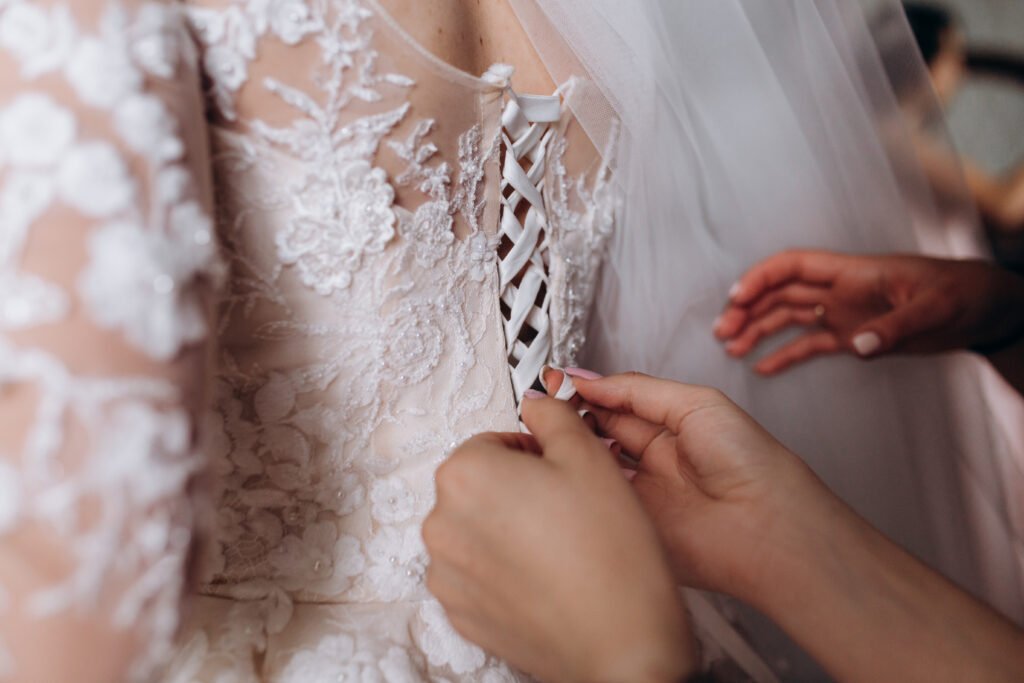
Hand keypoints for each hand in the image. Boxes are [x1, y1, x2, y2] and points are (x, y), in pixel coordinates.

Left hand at [423, 396, 694, 682]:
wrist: (623, 645)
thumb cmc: (610, 552)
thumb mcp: (589, 456)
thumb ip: (553, 415)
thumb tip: (536, 402)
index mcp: (465, 474)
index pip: (493, 442)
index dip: (534, 454)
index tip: (562, 475)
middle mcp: (441, 523)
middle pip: (479, 486)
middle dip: (517, 491)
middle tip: (566, 511)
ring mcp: (446, 575)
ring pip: (477, 531)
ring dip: (508, 531)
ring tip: (559, 550)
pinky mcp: (460, 614)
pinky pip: (477, 575)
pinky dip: (504, 572)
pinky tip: (546, 580)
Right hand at [569, 370, 834, 601]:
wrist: (767, 527)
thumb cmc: (750, 464)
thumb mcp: (695, 404)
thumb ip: (637, 390)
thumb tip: (590, 379)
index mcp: (672, 428)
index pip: (616, 405)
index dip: (586, 393)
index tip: (556, 384)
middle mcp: (654, 462)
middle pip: (599, 434)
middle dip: (571, 418)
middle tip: (544, 405)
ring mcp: (642, 496)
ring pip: (593, 469)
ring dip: (571, 451)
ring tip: (548, 432)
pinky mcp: (634, 528)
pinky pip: (597, 505)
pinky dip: (579, 489)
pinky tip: (566, 470)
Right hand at [714, 251, 1023, 374]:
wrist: (986, 310)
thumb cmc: (965, 294)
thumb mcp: (936, 308)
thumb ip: (896, 327)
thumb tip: (857, 346)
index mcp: (854, 272)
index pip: (794, 265)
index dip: (761, 277)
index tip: (737, 297)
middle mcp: (840, 291)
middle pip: (781, 293)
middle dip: (748, 308)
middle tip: (723, 331)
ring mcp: (844, 314)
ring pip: (788, 318)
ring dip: (758, 330)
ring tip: (730, 348)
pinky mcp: (851, 337)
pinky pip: (809, 345)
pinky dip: (784, 355)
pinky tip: (762, 368)